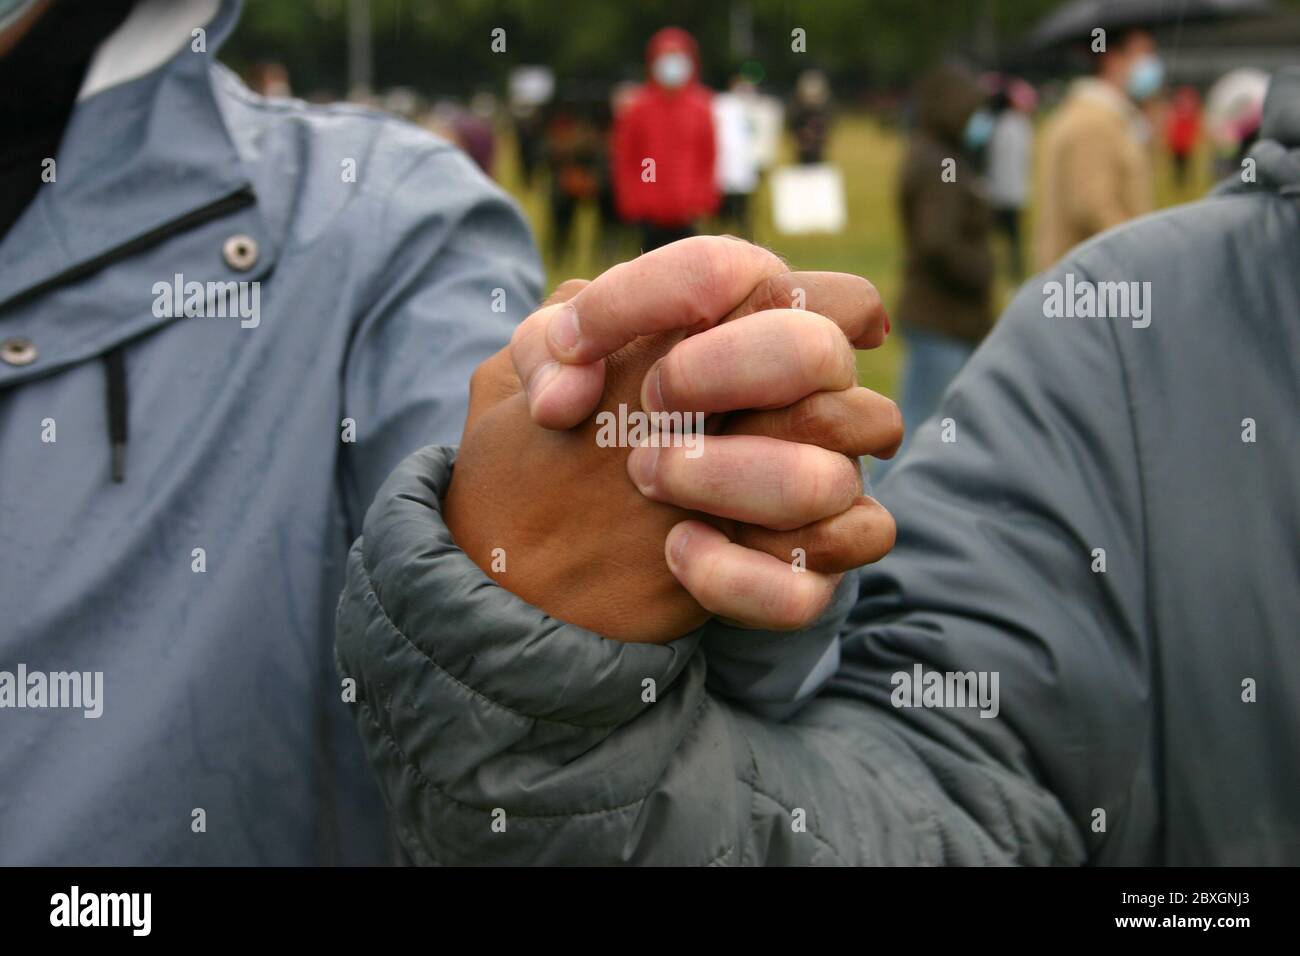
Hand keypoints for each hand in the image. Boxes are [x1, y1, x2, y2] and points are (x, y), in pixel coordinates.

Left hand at [445, 237, 900, 641]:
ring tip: (644, 478)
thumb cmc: (576, 432)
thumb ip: (544, 350)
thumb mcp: (542, 374)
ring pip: (829, 476)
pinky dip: (743, 575)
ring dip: (732, 476)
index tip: (576, 344)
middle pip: (820, 349)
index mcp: (747, 322)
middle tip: (652, 401)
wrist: (563, 543)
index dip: (656, 294)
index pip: (742, 269)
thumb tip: (566, 396)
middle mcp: (806, 394)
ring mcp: (823, 483)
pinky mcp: (810, 569)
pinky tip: (677, 554)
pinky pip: (815, 579)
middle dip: (728, 368)